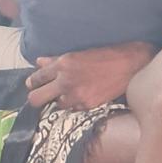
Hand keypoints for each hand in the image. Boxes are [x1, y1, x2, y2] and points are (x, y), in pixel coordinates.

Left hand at [26, 42, 154, 108]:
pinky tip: (82, 96)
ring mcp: (76, 95)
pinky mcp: (87, 105)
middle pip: (35, 99)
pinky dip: (75, 104)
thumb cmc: (103, 56)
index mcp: (62, 65)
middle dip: (36, 97)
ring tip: (69, 94)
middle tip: (43, 95)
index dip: (33, 82)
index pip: (36, 78)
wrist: (128, 65)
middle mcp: (66, 81)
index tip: (34, 84)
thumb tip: (39, 62)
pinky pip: (73, 108)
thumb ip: (55, 60)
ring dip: (60, 100)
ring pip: (55, 105)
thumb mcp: (77, 54)